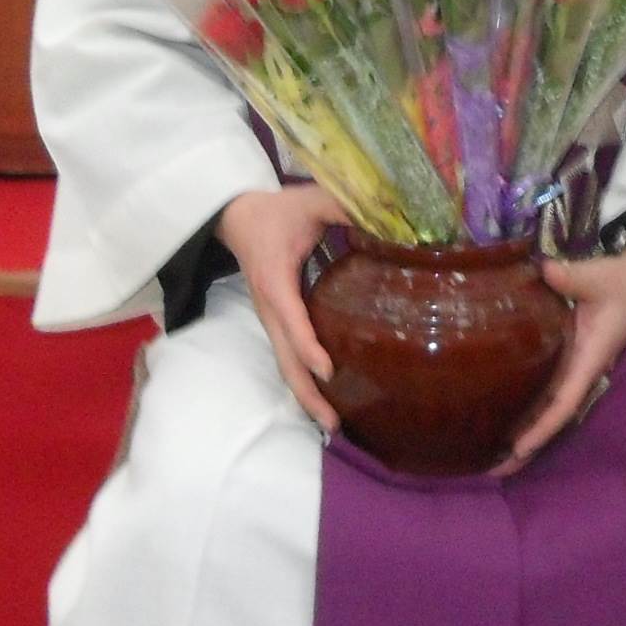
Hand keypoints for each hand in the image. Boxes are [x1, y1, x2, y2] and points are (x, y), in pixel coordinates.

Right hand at [219, 183, 353, 434]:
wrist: (236, 217)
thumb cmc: (277, 211)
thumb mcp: (309, 201)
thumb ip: (345, 205)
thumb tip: (388, 214)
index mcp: (276, 280)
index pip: (291, 317)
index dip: (308, 345)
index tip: (328, 369)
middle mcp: (269, 308)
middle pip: (284, 359)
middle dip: (307, 393)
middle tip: (334, 423)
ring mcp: (270, 319)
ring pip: (284, 365)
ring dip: (305, 395)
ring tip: (332, 424)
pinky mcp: (275, 323)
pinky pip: (287, 357)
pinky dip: (302, 381)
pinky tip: (324, 399)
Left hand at [496, 246, 625, 477]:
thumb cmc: (620, 280)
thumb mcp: (599, 276)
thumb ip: (573, 276)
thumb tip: (547, 271)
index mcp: (589, 360)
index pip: (563, 404)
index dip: (541, 428)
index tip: (516, 450)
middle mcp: (580, 371)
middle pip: (552, 418)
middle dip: (525, 447)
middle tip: (489, 471)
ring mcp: (573, 367)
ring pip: (547, 408)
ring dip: (523, 431)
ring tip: (488, 454)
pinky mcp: (566, 358)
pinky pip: (544, 389)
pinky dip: (525, 407)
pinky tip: (501, 415)